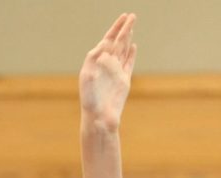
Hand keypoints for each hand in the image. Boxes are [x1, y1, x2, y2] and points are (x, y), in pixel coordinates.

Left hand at [79, 13, 136, 131]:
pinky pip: (129, 63)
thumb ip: (93, 60)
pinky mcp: (124, 81)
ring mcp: (116, 73)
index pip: (106, 40)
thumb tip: (104, 47)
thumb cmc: (90, 100)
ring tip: (132, 26)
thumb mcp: (87, 77)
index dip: (114, 29)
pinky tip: (133, 46)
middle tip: (132, 16)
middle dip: (124, 29)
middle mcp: (105, 66)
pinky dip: (131, 54)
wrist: (99, 117)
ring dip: (128, 38)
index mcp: (95, 63)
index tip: (122, 18)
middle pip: (117, 43)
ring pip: (124, 50)